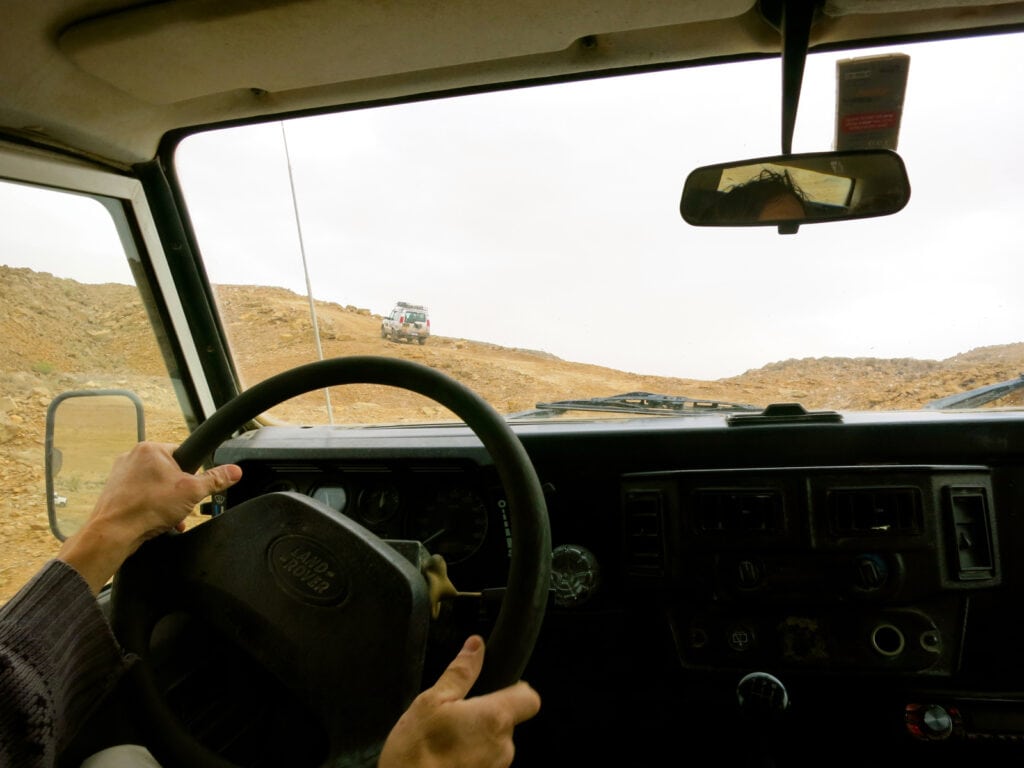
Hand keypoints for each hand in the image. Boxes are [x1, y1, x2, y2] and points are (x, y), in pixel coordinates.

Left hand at [58, 441, 241, 592]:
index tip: (191, 487)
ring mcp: (121, 475)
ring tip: (167, 517)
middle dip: (178, 492)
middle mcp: (132, 457)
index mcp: (150, 449)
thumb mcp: (192, 492)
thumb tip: (234, 471)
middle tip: (180, 505)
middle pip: (169, 472)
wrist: (113, 533)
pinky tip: (155, 522)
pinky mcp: (115, 492)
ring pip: (155, 486)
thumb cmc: (145, 508)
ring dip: (165, 503)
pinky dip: (150, 509)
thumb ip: (215, 480)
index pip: (183, 453)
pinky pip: (141, 497)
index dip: (192, 473)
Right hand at [378, 635, 539, 767]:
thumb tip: (475, 647)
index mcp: (494, 719)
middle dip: (485, 716)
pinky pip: (484, 763)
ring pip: (494, 744)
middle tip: (454, 716)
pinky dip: (470, 758)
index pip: (530, 698)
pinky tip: (446, 758)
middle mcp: (503, 747)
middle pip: (507, 722)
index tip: (499, 686)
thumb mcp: (430, 702)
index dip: (517, 688)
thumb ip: (459, 673)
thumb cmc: (415, 754)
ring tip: (445, 740)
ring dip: (476, 739)